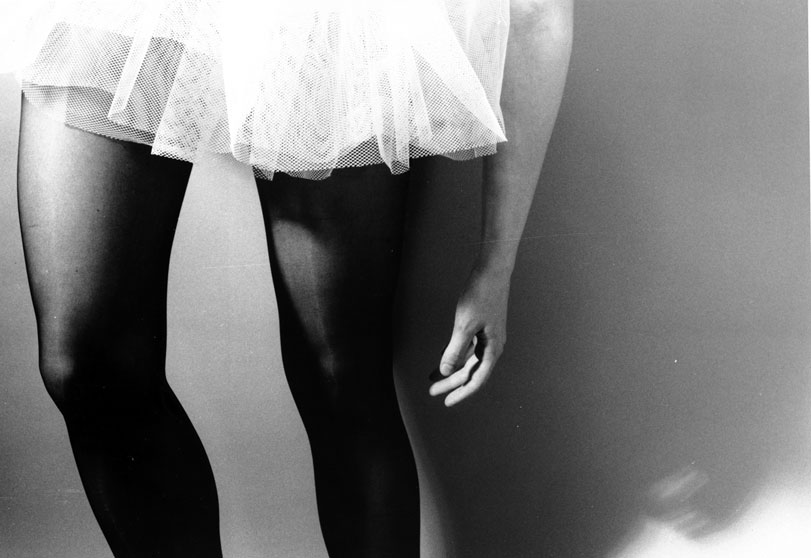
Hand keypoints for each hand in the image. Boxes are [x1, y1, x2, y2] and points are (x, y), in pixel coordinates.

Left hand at [429, 262, 509, 405]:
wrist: (492, 271)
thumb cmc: (481, 295)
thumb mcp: (464, 324)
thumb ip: (455, 349)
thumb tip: (446, 371)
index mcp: (493, 349)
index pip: (477, 379)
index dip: (462, 392)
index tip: (446, 402)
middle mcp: (492, 346)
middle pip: (470, 372)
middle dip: (451, 383)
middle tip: (432, 392)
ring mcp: (487, 337)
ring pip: (468, 361)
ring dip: (451, 371)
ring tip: (433, 380)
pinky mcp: (481, 328)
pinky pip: (467, 349)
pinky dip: (454, 356)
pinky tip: (443, 360)